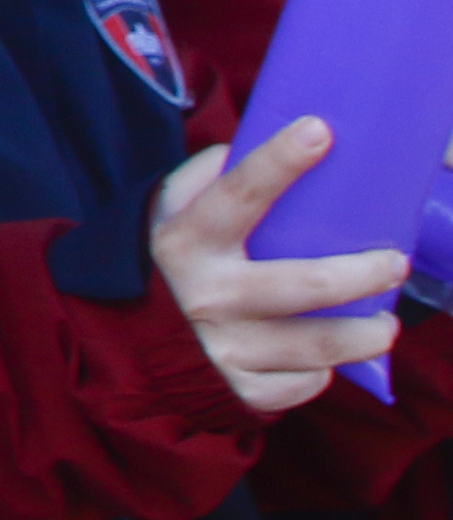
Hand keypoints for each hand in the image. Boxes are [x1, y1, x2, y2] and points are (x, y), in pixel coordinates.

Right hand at [148, 119, 415, 411]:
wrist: (124, 336)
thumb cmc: (172, 261)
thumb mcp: (170, 212)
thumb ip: (208, 178)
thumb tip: (261, 146)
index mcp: (186, 240)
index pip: (238, 194)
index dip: (279, 161)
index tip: (320, 130)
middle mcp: (204, 294)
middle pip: (305, 284)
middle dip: (362, 275)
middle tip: (396, 264)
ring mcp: (223, 347)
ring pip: (318, 346)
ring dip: (367, 336)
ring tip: (386, 326)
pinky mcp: (240, 389)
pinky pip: (301, 384)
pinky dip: (321, 373)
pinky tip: (326, 360)